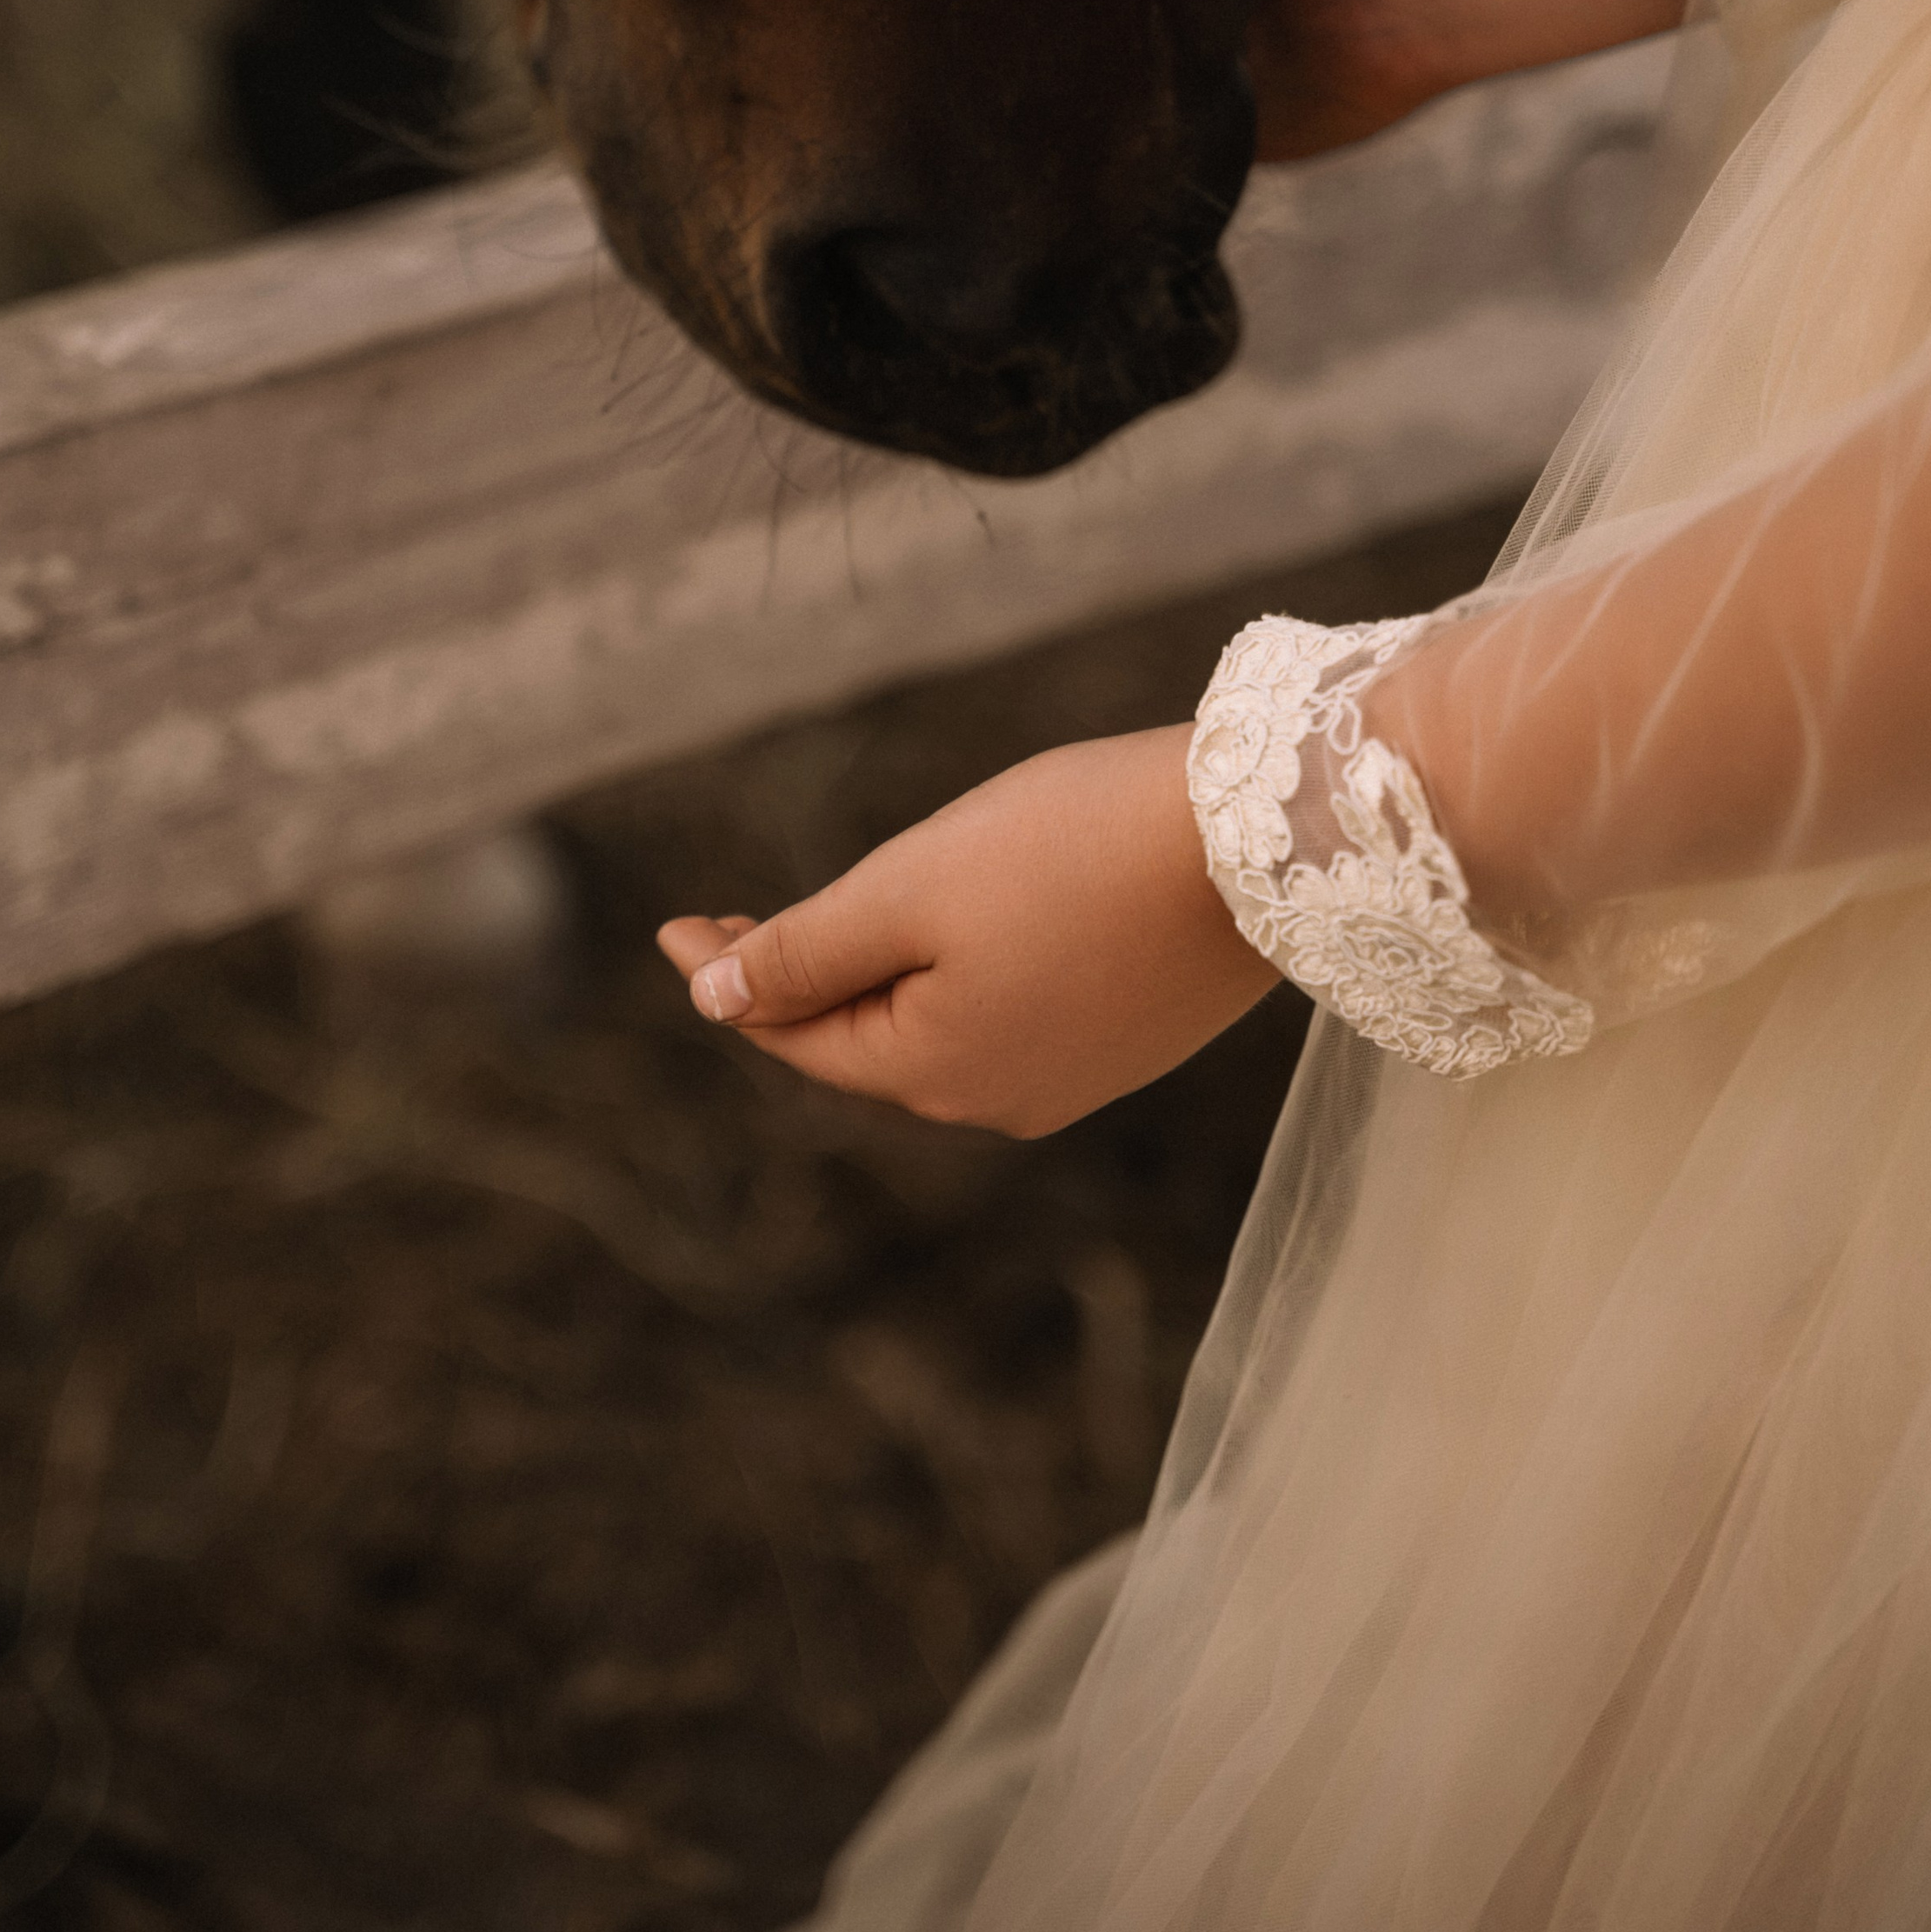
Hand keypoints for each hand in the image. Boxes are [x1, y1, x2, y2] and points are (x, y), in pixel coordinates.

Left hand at [657, 727, 1277, 1138]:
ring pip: (939, 1024)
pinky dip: (955, 972)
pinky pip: (1009, 1010)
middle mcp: (1005, 1098)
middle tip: (728, 923)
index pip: (798, 1034)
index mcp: (938, 1072)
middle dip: (795, 979)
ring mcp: (1078, 1074)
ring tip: (835, 918)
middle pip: (866, 1038)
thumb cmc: (1070, 847)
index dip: (729, 975)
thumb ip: (805, 952)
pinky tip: (950, 925)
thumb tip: (713, 999)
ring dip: (877, 975)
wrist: (1256, 833)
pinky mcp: (1132, 1034)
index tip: (674, 928)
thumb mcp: (909, 888)